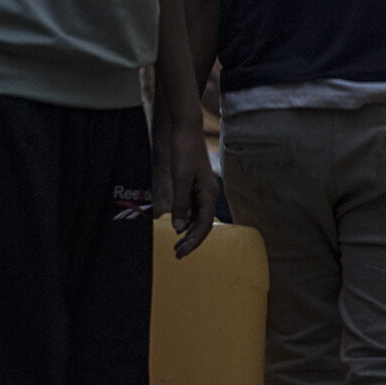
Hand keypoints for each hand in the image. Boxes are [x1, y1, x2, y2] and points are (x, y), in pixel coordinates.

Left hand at [159, 110, 216, 257]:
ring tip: (176, 244)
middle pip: (202, 224)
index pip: (204, 226)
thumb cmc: (184, 152)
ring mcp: (203, 190)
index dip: (193, 241)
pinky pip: (193, 208)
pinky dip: (185, 219)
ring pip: (197, 217)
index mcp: (209, 194)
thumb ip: (180, 204)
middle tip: (177, 254)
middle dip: (191, 240)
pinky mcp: (195, 185)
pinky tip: (178, 225)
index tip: (181, 253)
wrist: (186, 130)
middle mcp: (209, 194)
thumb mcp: (180, 179)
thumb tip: (178, 228)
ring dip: (187, 231)